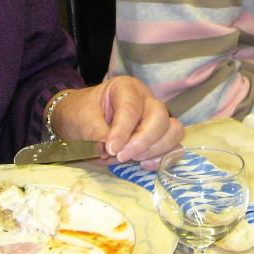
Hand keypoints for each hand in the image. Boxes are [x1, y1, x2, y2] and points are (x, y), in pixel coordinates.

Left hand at [51, 75, 182, 166]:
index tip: (111, 149)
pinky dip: (162, 157)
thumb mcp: (81, 119)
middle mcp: (146, 100)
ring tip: (135, 160)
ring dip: (156, 149)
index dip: (123, 130)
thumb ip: (95, 132)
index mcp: (126, 88)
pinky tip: (145, 165)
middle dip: (144, 140)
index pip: (131, 107)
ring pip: (173, 130)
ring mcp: (155, 118)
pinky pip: (173, 146)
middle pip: (159, 116)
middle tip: (122, 156)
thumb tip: (110, 149)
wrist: (80, 122)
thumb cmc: (81, 114)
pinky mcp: (159, 136)